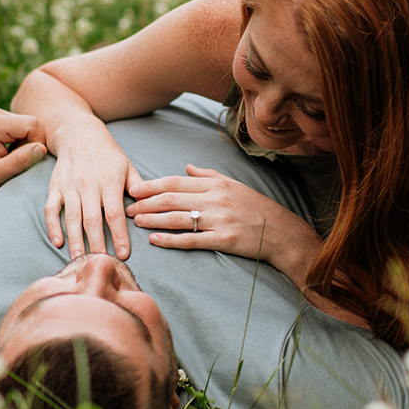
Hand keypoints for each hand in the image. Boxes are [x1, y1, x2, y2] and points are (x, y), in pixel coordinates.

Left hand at [0, 107, 46, 196]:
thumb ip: (20, 161)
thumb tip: (42, 149)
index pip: (33, 125)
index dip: (36, 144)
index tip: (25, 161)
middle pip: (31, 123)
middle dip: (30, 144)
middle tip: (13, 161)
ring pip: (26, 124)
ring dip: (24, 143)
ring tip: (7, 158)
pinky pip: (19, 125)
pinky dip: (18, 140)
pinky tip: (5, 152)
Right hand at [43, 120, 143, 258]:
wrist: (78, 133)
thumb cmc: (107, 153)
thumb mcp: (127, 165)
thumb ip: (138, 186)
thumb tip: (148, 207)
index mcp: (109, 181)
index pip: (115, 213)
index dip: (119, 235)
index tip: (124, 254)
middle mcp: (88, 184)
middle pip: (93, 220)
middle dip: (97, 244)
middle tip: (101, 264)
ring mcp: (69, 186)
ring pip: (72, 218)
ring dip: (76, 240)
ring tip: (80, 260)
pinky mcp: (55, 187)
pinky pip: (51, 209)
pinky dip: (52, 226)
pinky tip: (58, 242)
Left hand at [126, 164, 320, 278]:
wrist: (280, 231)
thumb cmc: (254, 207)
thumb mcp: (233, 184)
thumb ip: (207, 175)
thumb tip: (185, 167)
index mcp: (215, 184)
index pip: (176, 182)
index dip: (152, 185)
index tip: (133, 189)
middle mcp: (216, 199)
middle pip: (172, 199)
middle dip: (146, 203)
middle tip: (127, 208)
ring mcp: (219, 220)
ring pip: (178, 218)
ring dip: (153, 220)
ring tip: (135, 223)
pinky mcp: (223, 240)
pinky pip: (191, 240)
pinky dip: (170, 240)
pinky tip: (155, 241)